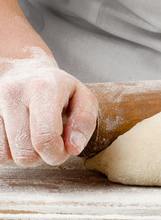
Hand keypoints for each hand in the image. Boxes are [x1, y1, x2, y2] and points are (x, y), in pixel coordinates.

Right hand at [0, 47, 97, 165]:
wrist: (24, 70)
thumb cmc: (59, 89)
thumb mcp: (83, 98)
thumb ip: (85, 122)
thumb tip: (74, 148)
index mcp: (43, 88)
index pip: (45, 138)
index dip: (57, 154)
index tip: (64, 149)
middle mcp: (12, 93)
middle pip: (25, 154)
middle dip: (42, 157)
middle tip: (51, 142)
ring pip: (5, 156)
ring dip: (23, 155)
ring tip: (34, 137)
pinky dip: (7, 152)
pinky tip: (18, 138)